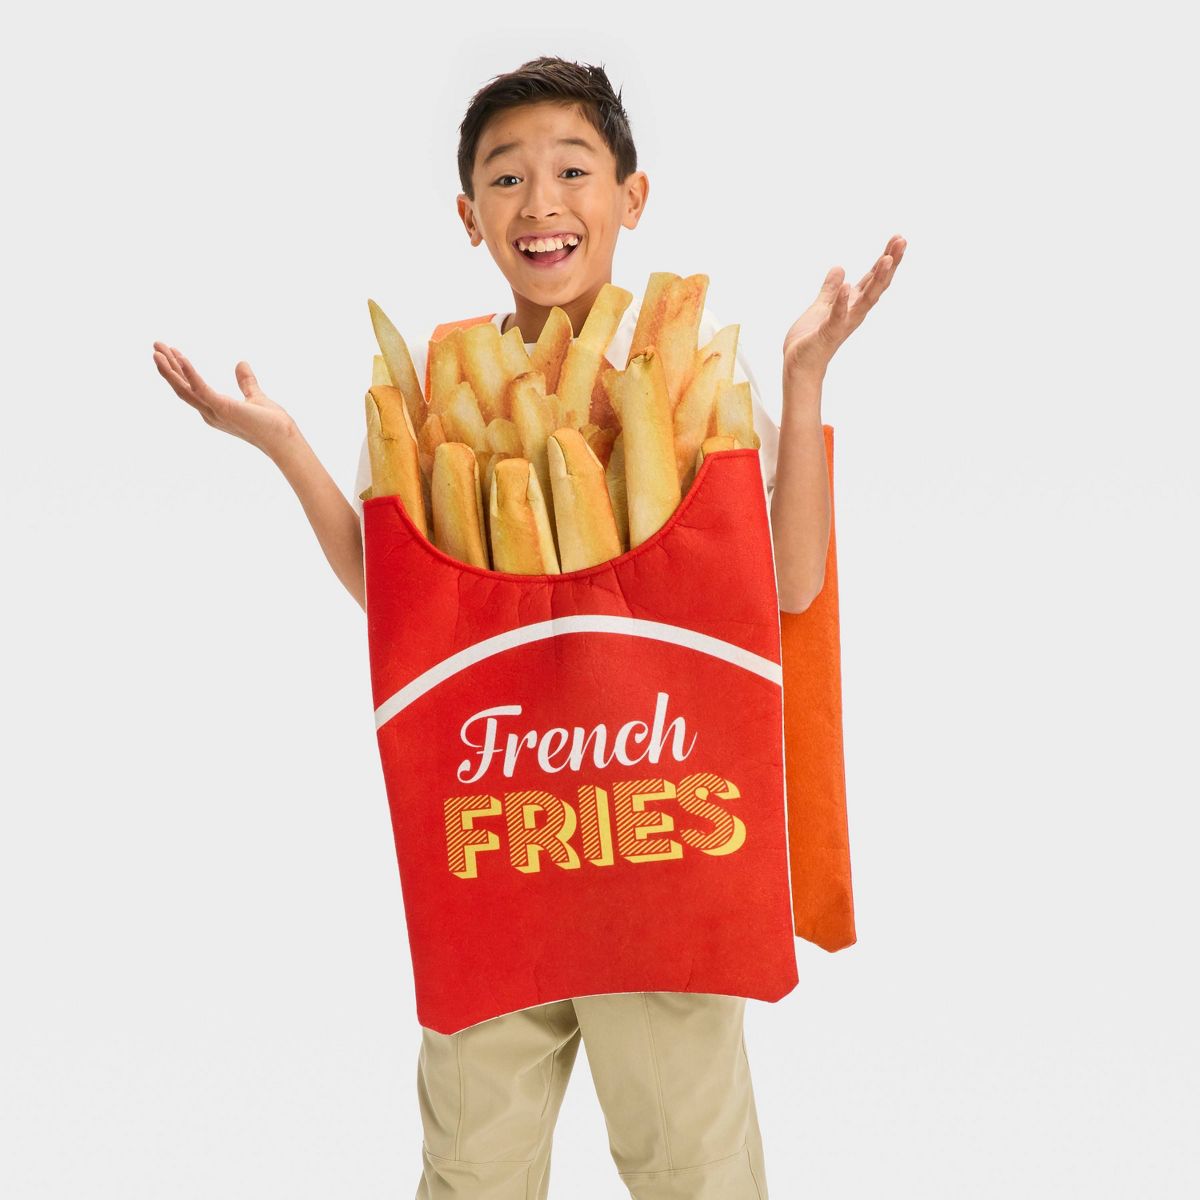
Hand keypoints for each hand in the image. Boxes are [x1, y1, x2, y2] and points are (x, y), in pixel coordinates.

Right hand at [152, 343, 295, 455]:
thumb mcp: (255, 396)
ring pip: (184, 389)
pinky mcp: (223, 409)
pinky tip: (181, 358)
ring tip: (157, 350)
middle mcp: (210, 412)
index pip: (191, 387)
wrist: (284, 439)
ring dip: (169, 369)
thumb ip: (246, 381)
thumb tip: (241, 363)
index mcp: (216, 409)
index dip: (179, 370)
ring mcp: (215, 412)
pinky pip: (201, 389)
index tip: (172, 351)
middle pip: (182, 387)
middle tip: (156, 345)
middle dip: (167, 366)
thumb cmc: (272, 424)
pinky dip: (190, 374)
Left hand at [782, 234, 905, 380]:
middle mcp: (853, 312)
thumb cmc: (810, 339)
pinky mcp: (828, 333)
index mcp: (852, 304)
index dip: (885, 258)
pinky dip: (842, 302)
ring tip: (887, 259)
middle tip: (902, 241)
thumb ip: (831, 289)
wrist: (798, 365)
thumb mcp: (822, 306)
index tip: (898, 238)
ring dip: (877, 279)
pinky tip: (847, 286)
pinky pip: (837, 316)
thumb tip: (839, 268)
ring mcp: (843, 323)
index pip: (872, 278)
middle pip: (876, 285)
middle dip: (890, 263)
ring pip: (865, 299)